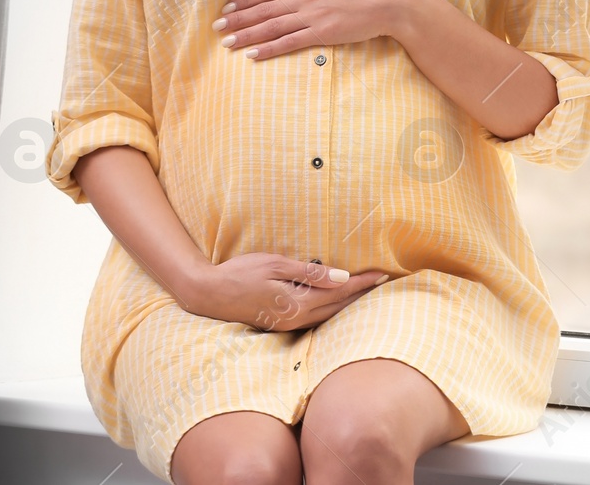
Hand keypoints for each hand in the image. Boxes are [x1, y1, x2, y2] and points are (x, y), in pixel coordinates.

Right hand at [182, 253, 392, 330]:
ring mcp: (287, 325)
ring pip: (327, 317)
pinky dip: (330, 311)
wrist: (206, 294)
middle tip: (382, 283)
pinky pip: (314, 319)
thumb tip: (342, 277)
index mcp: (296, 303)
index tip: (382, 275)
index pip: (338, 293)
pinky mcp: (279, 325)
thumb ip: (309, 273)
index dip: (361, 283)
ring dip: (348, 305)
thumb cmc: (239, 273)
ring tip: (366, 293)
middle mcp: (295, 319)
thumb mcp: (275, 265)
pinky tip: (337, 304)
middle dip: (361, 295)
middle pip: (337, 308)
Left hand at [213, 0, 412, 60]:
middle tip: (216, 27)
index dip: (245, 0)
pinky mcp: (322, 33)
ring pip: (271, 26)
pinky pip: (289, 42)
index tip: (227, 8)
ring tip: (226, 43)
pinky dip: (269, 49)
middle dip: (237, 19)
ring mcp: (312, 15)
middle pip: (263, 9)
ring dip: (246, 35)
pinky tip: (252, 55)